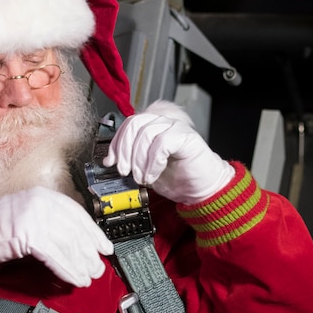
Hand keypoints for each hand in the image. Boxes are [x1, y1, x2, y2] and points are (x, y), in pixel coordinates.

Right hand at [0, 187, 112, 286]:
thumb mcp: (27, 217)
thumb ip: (51, 225)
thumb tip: (76, 245)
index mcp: (44, 196)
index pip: (78, 214)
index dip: (94, 233)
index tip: (105, 247)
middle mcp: (43, 203)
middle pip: (76, 230)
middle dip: (89, 253)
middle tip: (97, 268)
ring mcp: (36, 216)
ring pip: (69, 244)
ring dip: (81, 265)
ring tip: (87, 277)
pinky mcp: (29, 233)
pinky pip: (56, 255)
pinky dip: (68, 270)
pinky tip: (74, 279)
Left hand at [103, 100, 233, 203]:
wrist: (202, 190)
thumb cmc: (178, 178)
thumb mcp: (145, 169)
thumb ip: (130, 160)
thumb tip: (110, 159)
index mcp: (153, 127)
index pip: (128, 124)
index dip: (116, 143)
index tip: (111, 162)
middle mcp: (164, 122)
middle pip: (134, 124)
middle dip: (124, 150)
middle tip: (125, 171)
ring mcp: (176, 127)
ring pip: (146, 133)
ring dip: (139, 160)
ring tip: (142, 177)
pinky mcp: (187, 136)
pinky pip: (162, 143)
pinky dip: (153, 162)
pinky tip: (153, 174)